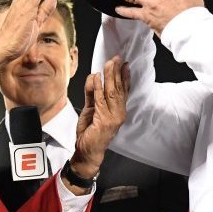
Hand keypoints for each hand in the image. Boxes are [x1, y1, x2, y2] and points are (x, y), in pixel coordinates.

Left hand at [69, 56, 129, 182]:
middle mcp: (119, 113)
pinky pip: (100, 100)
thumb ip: (93, 95)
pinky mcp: (104, 120)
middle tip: (116, 59)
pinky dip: (99, 88)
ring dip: (110, 76)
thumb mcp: (91, 109)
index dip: (125, 77)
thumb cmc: (90, 133)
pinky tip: (98, 78)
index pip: (124, 91)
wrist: (87, 152)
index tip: (125, 64)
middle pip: (119, 89)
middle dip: (117, 72)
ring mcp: (113, 117)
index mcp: (119, 110)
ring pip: (112, 92)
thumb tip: (95, 78)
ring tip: (109, 64)